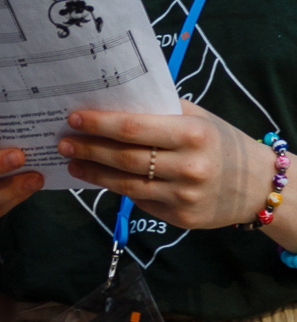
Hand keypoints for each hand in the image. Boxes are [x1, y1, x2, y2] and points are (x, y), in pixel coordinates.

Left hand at [58, 101, 273, 229]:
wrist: (258, 186)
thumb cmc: (220, 142)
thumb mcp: (198, 118)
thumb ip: (160, 111)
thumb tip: (112, 102)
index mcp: (191, 134)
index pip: (134, 129)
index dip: (99, 124)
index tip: (73, 118)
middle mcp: (189, 167)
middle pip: (124, 158)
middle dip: (88, 149)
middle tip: (63, 142)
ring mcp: (184, 196)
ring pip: (126, 185)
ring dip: (93, 174)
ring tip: (72, 163)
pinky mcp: (181, 219)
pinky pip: (141, 202)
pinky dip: (116, 190)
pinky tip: (97, 179)